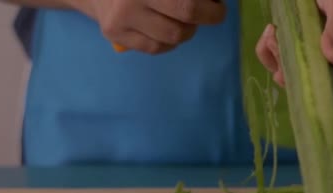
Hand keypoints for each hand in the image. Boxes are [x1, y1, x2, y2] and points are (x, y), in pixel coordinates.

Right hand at [68, 0, 225, 53]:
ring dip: (188, 30)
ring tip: (184, 21)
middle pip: (186, 11)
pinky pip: (156, 47)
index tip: (217, 3)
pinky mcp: (115, 33)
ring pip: (174, 35)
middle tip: (214, 13)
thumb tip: (215, 2)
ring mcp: (121, 15)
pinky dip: (170, 42)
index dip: (210, 4)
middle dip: (208, 14)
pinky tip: (168, 31)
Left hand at [256, 0, 332, 103]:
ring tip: (274, 32)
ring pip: (291, 72)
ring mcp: (312, 51)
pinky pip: (277, 57)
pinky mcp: (294, 43)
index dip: (330, 101)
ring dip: (277, 55)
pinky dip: (268, 47)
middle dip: (292, 71)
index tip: (314, 115)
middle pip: (313, 82)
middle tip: (281, 48)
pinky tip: (271, 30)